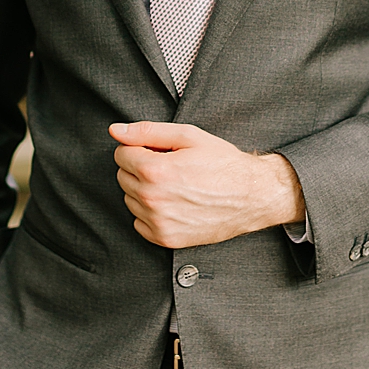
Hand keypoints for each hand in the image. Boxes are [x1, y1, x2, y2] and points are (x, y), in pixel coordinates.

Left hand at [109, 121, 304, 248]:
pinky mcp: (165, 238)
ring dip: (145, 190)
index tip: (161, 151)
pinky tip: (174, 203)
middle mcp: (152, 199)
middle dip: (141, 167)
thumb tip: (115, 130)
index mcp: (155, 171)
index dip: (141, 148)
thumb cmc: (224, 163)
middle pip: (123, 176)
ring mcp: (158, 222)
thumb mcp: (189, 136)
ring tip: (175, 184)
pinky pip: (139, 222)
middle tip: (171, 166)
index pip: (122, 154)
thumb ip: (147, 131)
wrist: (252, 196)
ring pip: (130, 199)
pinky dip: (151, 213)